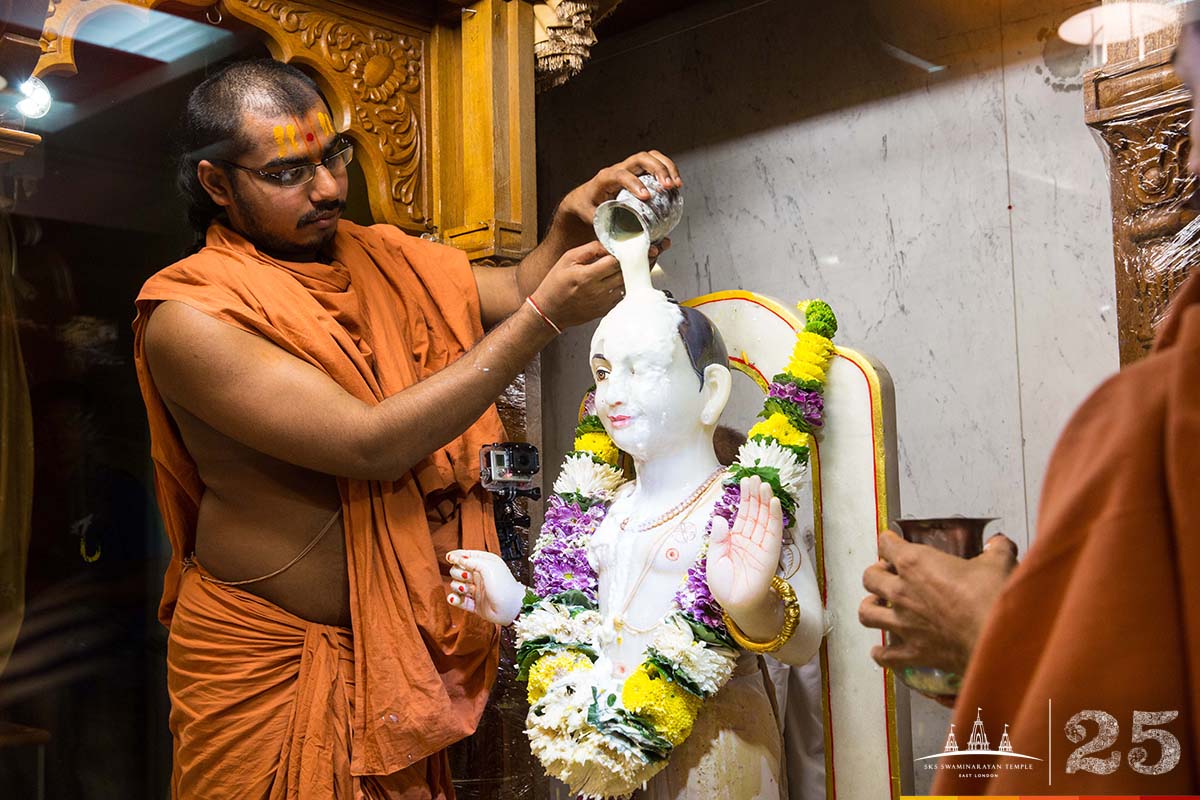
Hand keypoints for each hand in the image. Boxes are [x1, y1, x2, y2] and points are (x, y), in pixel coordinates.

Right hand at [446, 549, 524, 625]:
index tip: (450, 558)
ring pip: (456, 585)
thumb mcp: (489, 566)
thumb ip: (472, 560)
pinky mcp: (473, 604)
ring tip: (466, 589)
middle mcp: (479, 575)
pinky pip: (458, 600)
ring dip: (458, 586)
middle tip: (467, 577)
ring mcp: (476, 590)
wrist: (511, 608)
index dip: (456, 556)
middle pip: (457, 570)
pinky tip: (455, 598)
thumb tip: (457, 558)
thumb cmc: (504, 586)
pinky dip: (454, 599)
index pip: (466, 556)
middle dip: (458, 573)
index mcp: (485, 563)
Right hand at [529, 240, 623, 328]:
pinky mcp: (604, 310)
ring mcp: (602, 303)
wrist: (549, 311)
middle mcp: (597, 291)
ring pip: (624, 285)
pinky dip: (618, 288)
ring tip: (611, 272)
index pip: (615, 261)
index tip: (614, 252)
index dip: (617, 254)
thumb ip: (590, 249)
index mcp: (587, 276)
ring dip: (622, 277)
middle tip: (614, 260)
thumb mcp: (567, 259)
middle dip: (621, 264)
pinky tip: (608, 284)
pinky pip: (620, 296)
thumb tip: (608, 245)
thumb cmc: (555, 284)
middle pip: (623, 273)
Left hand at [554, 150, 682, 232]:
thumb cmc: (587, 208)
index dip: (634, 183)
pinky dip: (669, 170)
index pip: (620, 175)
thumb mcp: (591, 219)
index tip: (646, 196)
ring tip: (676, 185)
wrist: (583, 199)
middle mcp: (618, 169)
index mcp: (604, 179)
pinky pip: (656, 163)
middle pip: (640, 159)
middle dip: (657, 170)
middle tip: (668, 187)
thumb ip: (607, 229)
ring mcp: (630, 169)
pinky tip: (676, 185)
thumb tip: (624, 245)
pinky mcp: (639, 172)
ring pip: (651, 157)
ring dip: (667, 167)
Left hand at [706, 476, 783, 615]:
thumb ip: (718, 539)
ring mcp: (761, 545)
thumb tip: (720, 518)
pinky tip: (773, 502)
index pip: (742, 515)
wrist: (737, 605)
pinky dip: (774, 517)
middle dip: (755, 495)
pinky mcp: (770, 553)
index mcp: (735, 540)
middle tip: (756, 477)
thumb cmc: (724, 586)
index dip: (744, 499)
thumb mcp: (714, 559)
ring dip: (765, 501)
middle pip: (754, 513)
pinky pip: (773, 532)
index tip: (745, 481)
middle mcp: (749, 540)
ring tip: (765, 484)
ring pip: (764, 519)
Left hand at [859, 531, 1017, 674]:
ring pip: (867, 613)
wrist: (998, 637)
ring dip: (871, 608)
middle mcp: (902, 592)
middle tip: (887, 574)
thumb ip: (995, 550)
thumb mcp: (997, 563)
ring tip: (878, 606)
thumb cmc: (992, 598)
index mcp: (915, 563)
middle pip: (870, 577)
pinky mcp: (913, 652)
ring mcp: (904, 623)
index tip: (893, 543)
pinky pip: (885, 655)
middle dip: (876, 574)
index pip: (886, 544)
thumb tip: (999, 545)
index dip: (889, 542)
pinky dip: (881, 654)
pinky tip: (883, 651)